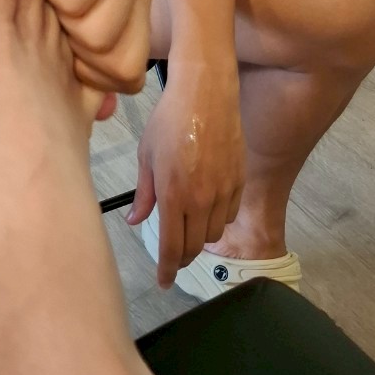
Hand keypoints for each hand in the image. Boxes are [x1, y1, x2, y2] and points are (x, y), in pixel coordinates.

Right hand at [0, 0, 153, 94]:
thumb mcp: (51, 21)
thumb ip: (79, 61)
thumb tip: (105, 113)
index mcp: (137, 4)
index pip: (128, 76)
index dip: (82, 69)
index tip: (56, 26)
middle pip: (117, 62)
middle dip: (68, 44)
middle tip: (49, 0)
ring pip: (96, 34)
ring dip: (52, 11)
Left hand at [128, 65, 245, 287]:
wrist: (205, 93)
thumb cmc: (168, 120)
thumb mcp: (146, 155)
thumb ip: (143, 193)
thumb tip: (134, 221)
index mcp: (173, 194)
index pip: (172, 247)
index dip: (167, 270)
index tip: (162, 282)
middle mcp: (200, 199)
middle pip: (194, 247)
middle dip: (182, 257)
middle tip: (172, 256)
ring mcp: (223, 191)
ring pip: (213, 234)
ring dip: (199, 237)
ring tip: (187, 226)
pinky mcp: (239, 180)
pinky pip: (229, 214)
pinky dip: (217, 219)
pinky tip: (206, 207)